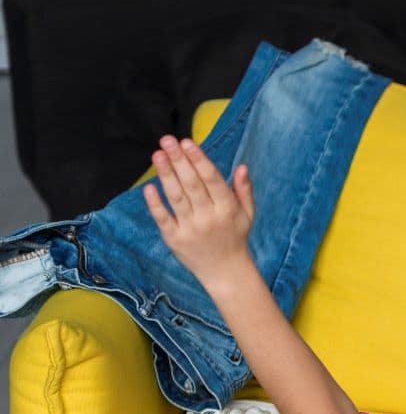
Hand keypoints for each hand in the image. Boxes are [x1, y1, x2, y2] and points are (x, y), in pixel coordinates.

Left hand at [142, 136, 258, 289]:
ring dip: (166, 175)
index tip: (187, 143)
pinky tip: (149, 187)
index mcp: (227, 209)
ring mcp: (191, 229)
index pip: (212, 180)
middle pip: (192, 185)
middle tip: (167, 140)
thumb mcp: (247, 214)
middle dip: (179, 161)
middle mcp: (209, 217)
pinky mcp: (175, 240)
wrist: (225, 272)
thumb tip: (242, 166)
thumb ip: (244, 190)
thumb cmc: (235, 237)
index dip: (199, 160)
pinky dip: (155, 204)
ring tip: (157, 155)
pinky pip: (163, 219)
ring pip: (177, 198)